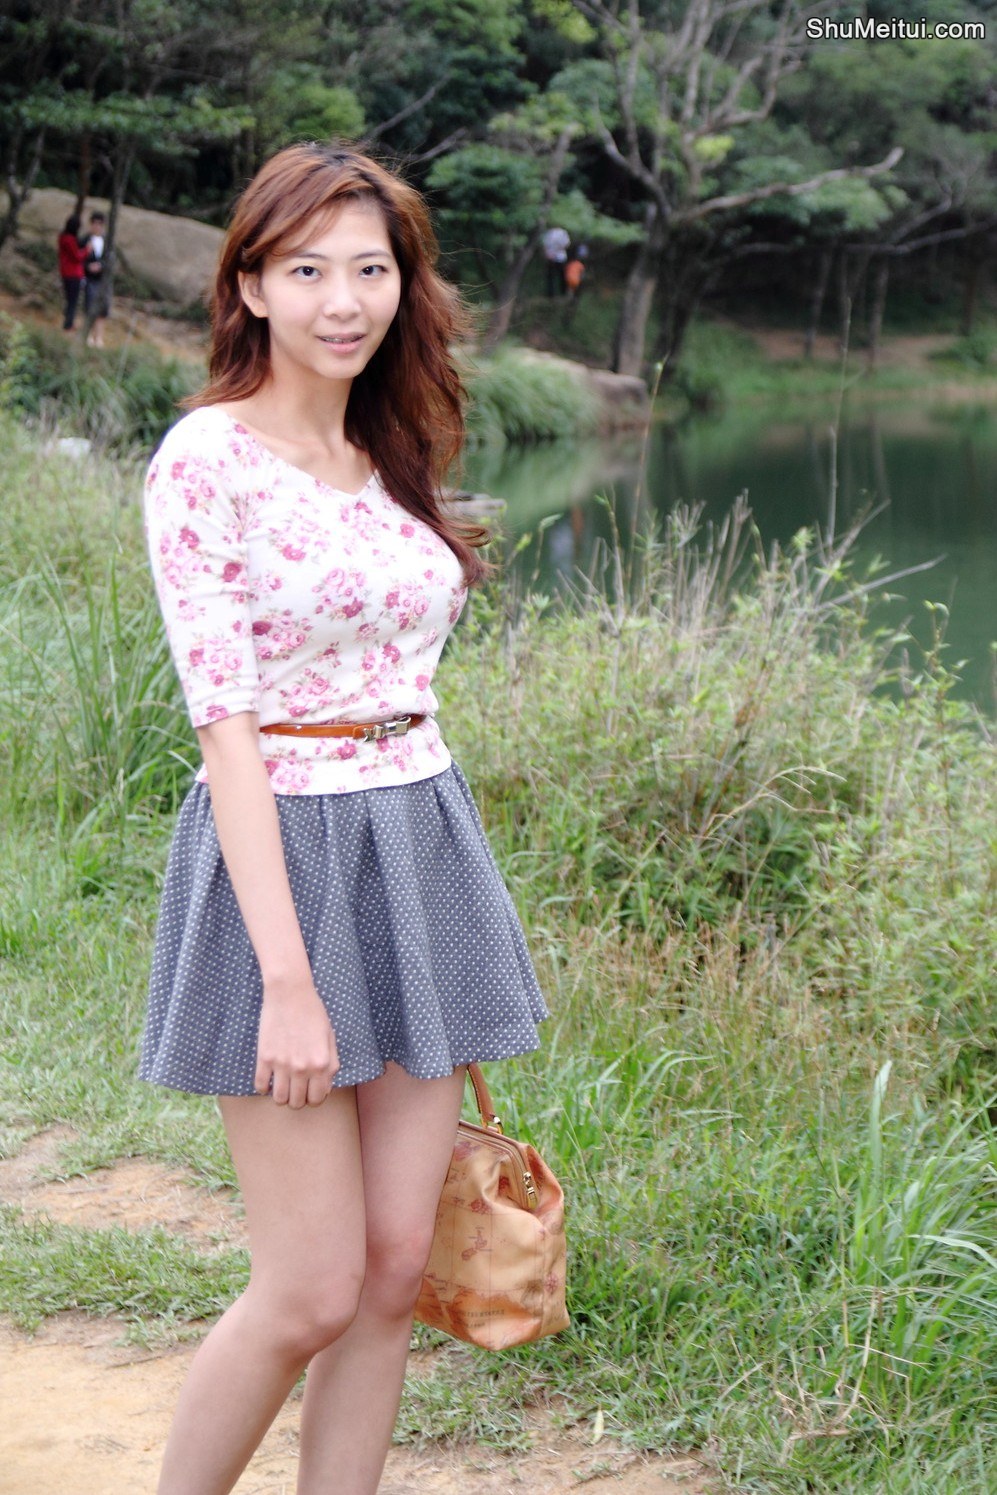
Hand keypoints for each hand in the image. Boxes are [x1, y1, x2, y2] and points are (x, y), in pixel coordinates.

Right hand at [254, 981, 339, 1108]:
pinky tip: (268, 1078)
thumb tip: (325, 1086)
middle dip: (298, 1099)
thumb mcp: (330, 1037)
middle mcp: (302, 1068)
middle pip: (298, 1103)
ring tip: (282, 1086)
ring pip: (279, 1099)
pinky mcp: (264, 1058)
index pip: (318, 1098)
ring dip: (281, 1096)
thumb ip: (331, 1063)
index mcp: (321, 1063)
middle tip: (296, 1089)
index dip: (315, 1098)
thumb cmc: (313, 1012)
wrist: (290, 994)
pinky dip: (263, 1087)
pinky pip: (260, 1086)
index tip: (310, 1091)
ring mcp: (282, 1064)